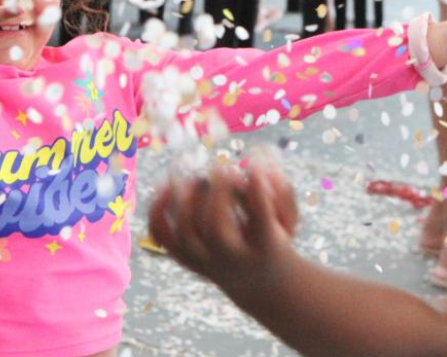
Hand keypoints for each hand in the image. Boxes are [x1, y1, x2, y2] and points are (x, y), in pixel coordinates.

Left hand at [148, 158, 300, 287]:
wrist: (256, 284)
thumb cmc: (273, 239)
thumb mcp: (288, 220)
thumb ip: (283, 192)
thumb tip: (263, 162)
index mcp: (264, 247)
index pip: (260, 218)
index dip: (257, 189)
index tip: (255, 165)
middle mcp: (232, 258)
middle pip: (216, 229)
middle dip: (217, 193)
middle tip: (223, 168)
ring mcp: (205, 261)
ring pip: (185, 233)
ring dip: (184, 199)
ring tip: (191, 174)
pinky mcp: (185, 258)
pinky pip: (163, 236)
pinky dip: (157, 211)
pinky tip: (165, 185)